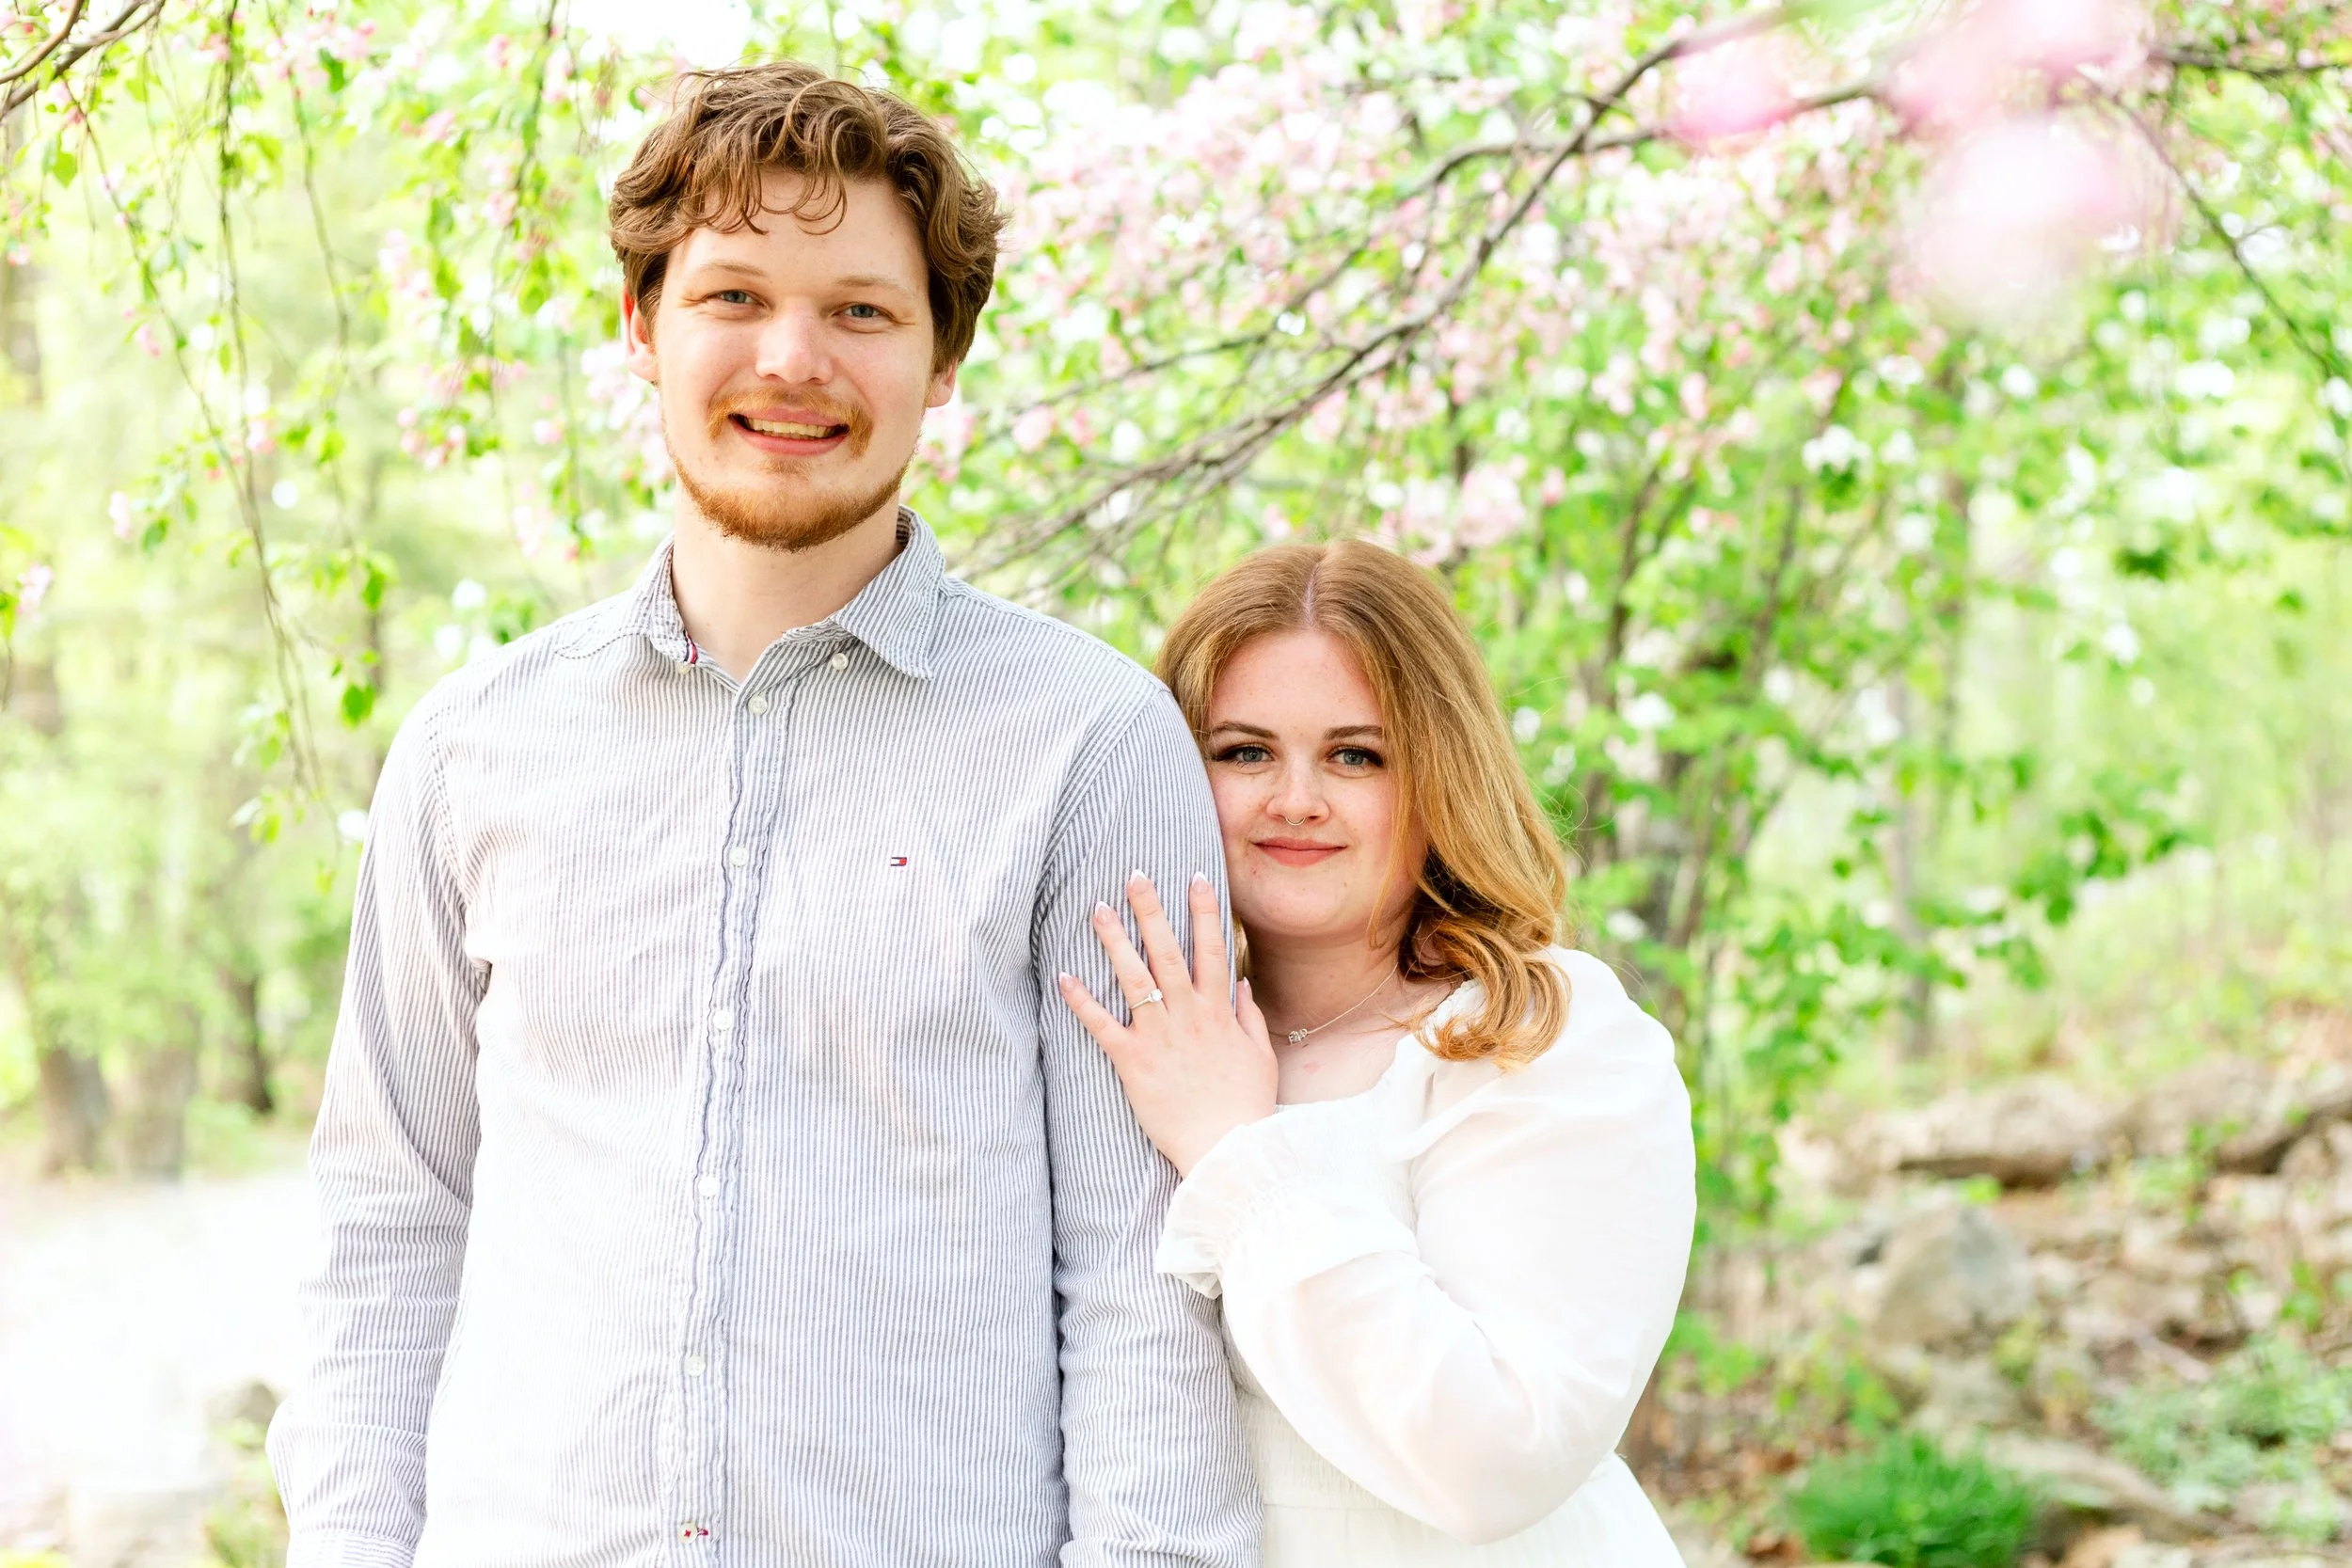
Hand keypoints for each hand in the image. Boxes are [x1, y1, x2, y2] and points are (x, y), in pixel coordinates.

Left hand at [1058, 870, 1277, 1176]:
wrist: (1228, 1148)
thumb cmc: (1246, 1105)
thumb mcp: (1260, 1057)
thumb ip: (1250, 1018)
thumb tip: (1242, 986)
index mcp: (1219, 1011)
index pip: (1212, 949)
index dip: (1204, 911)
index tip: (1195, 877)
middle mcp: (1188, 1015)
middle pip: (1167, 951)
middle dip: (1151, 910)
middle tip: (1134, 875)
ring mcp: (1159, 1036)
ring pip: (1134, 977)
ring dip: (1115, 940)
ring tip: (1097, 909)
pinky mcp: (1134, 1062)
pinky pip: (1102, 1025)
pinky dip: (1081, 1000)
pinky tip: (1063, 976)